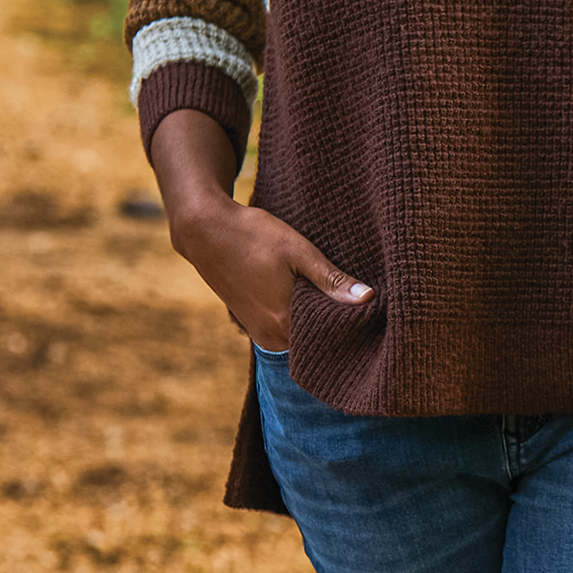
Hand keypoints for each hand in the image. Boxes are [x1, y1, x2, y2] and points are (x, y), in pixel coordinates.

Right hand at [148, 110, 369, 350]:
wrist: (204, 230)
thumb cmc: (252, 236)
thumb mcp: (298, 252)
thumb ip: (332, 280)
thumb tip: (369, 298)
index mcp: (285, 323)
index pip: (331, 339)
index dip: (350, 326)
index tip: (368, 313)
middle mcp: (270, 337)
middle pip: (315, 341)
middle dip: (333, 325)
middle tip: (355, 304)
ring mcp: (257, 333)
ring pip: (298, 336)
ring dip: (313, 321)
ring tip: (329, 297)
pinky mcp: (249, 324)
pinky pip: (282, 330)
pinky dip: (295, 318)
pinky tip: (303, 297)